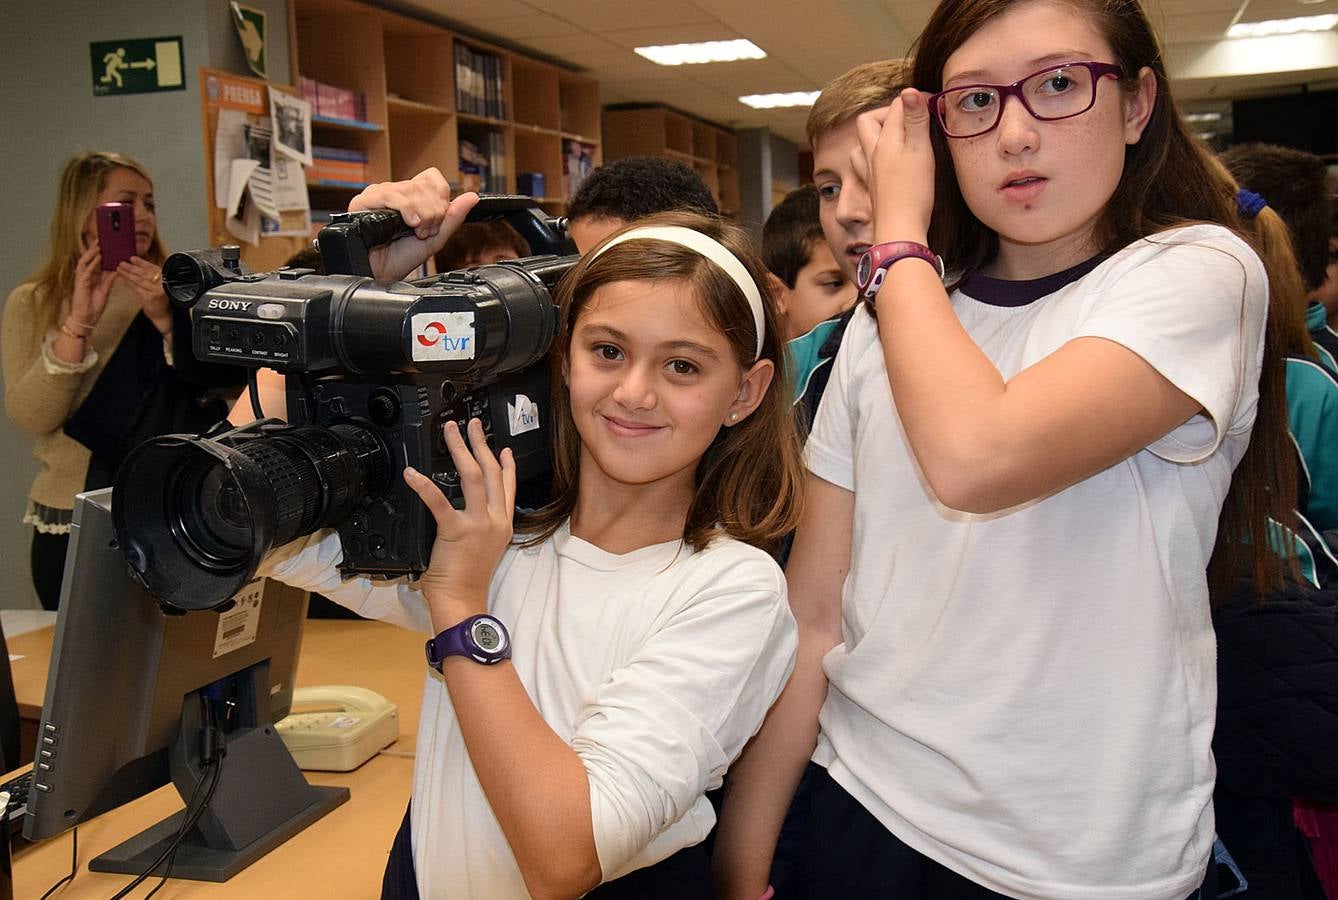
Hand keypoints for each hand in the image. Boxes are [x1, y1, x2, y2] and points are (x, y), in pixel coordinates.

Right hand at [71, 242, 115, 326]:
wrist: (87, 318)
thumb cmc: (94, 305)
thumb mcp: (105, 290)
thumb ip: (109, 279)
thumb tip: (117, 270)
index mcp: (91, 277)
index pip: (94, 262)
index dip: (99, 253)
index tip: (106, 244)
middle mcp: (85, 276)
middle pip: (88, 259)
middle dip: (94, 249)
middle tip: (101, 239)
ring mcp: (81, 279)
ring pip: (85, 262)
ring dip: (92, 253)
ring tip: (99, 245)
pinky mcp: (80, 284)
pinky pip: (86, 271)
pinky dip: (92, 264)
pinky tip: (98, 258)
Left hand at [117, 257, 171, 331]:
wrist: (162, 314)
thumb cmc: (159, 299)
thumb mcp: (158, 285)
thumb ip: (150, 275)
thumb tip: (137, 265)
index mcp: (166, 278)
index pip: (153, 268)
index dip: (142, 262)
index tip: (132, 258)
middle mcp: (163, 284)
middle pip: (145, 273)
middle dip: (132, 267)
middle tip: (122, 263)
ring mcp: (157, 291)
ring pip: (140, 280)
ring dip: (128, 274)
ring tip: (120, 269)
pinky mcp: (151, 298)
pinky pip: (137, 288)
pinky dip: (130, 283)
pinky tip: (124, 279)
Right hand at [348, 168, 478, 280]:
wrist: (382, 275)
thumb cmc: (403, 258)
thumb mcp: (435, 237)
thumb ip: (454, 216)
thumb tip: (473, 197)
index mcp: (411, 197)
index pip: (432, 177)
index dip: (440, 196)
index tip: (438, 219)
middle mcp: (395, 192)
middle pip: (424, 185)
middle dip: (433, 212)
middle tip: (425, 231)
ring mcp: (379, 194)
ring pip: (411, 189)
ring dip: (422, 214)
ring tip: (415, 232)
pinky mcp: (363, 201)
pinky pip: (391, 194)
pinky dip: (406, 209)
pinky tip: (408, 223)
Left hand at [403, 418, 515, 625]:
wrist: (462, 600)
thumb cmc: (468, 580)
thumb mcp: (485, 549)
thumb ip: (482, 527)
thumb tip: (468, 510)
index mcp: (502, 524)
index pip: (507, 486)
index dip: (506, 464)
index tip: (503, 448)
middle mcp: (495, 519)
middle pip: (491, 472)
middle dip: (481, 443)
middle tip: (471, 425)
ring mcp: (478, 523)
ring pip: (472, 475)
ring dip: (461, 448)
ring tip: (451, 432)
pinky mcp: (456, 530)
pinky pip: (439, 501)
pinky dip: (424, 485)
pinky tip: (412, 474)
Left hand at [854, 88, 936, 244]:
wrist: (899, 229)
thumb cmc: (912, 191)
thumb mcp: (919, 150)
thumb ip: (915, 120)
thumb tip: (909, 91)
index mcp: (885, 140)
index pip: (896, 106)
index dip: (916, 100)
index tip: (935, 104)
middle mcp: (872, 153)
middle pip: (868, 122)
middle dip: (886, 113)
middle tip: (909, 118)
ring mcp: (870, 171)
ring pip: (862, 144)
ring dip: (875, 135)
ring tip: (896, 137)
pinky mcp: (874, 188)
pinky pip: (864, 165)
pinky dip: (873, 157)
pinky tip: (886, 163)